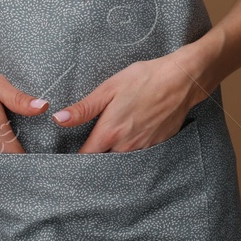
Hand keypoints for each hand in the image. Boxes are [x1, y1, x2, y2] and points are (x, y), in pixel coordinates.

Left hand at [52, 48, 209, 152]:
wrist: (182, 80)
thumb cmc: (145, 79)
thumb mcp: (110, 88)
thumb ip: (84, 108)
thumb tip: (59, 119)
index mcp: (110, 132)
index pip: (86, 157)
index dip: (77, 157)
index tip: (73, 153)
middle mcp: (126, 146)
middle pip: (104, 160)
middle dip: (98, 155)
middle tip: (96, 141)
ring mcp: (143, 148)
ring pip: (122, 158)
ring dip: (116, 152)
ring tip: (117, 135)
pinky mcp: (158, 145)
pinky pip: (139, 153)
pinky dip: (134, 148)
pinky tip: (136, 132)